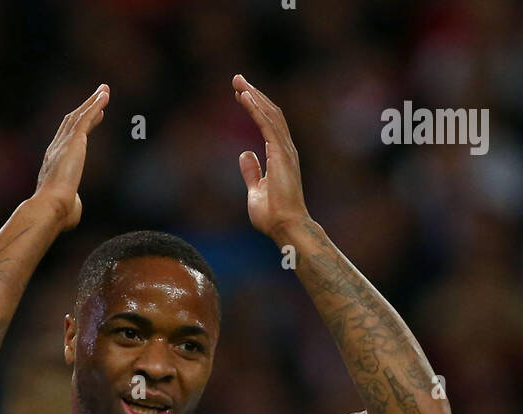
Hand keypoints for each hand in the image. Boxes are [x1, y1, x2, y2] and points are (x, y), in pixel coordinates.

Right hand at [34, 84, 109, 230]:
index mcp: (53, 164)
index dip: (80, 126)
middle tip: (99, 97)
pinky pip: (86, 118)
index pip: (68, 139)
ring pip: (79, 116)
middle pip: (72, 122)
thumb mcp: (68, 207)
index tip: (93, 117)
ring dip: (92, 102)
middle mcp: (56, 149)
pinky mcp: (74, 141)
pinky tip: (104, 96)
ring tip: (104, 91)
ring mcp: (64, 143)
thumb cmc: (59, 213)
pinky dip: (95, 105)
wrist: (52, 206)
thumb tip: (74, 208)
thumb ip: (72, 203)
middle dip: (85, 108)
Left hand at [232, 74, 308, 241]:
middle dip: (253, 94)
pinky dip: (255, 109)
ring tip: (238, 82)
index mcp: (280, 155)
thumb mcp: (255, 190)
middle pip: (270, 112)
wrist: (285, 226)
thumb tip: (245, 154)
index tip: (240, 96)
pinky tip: (244, 97)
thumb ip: (252, 171)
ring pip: (269, 114)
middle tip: (237, 79)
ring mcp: (285, 149)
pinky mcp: (280, 153)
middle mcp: (285, 148)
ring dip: (253, 96)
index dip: (254, 107)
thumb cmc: (273, 215)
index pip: (268, 123)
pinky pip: (267, 124)